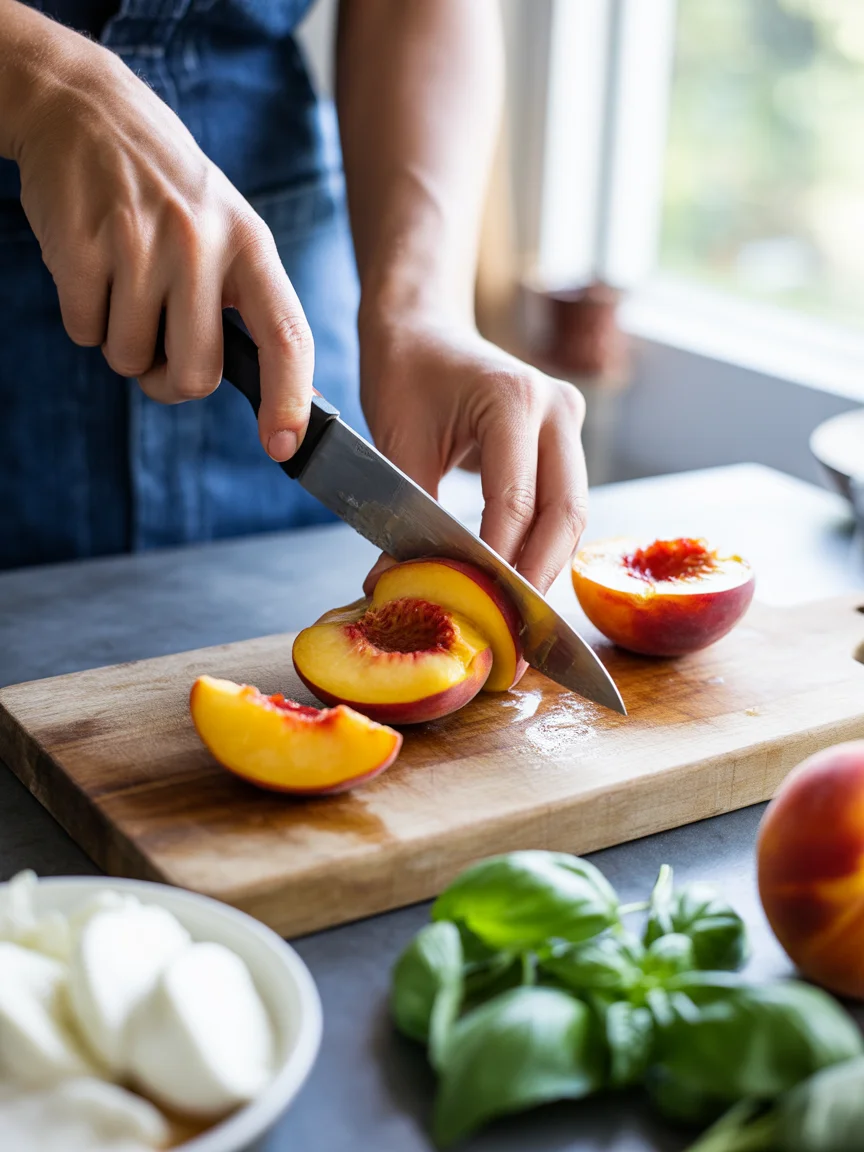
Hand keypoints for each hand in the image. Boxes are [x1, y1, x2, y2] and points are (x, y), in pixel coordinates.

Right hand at [11, 17, 310, 460]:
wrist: (86, 110)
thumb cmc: (169, 192)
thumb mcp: (229, 230)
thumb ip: (249, 306)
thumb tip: (280, 397)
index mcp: (250, 246)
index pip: (285, 336)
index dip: (288, 400)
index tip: (283, 445)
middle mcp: (201, 245)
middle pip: (195, 374)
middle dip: (170, 380)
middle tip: (159, 344)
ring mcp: (140, 245)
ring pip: (130, 360)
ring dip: (122, 344)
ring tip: (125, 284)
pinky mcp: (82, 247)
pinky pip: (84, 333)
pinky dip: (85, 319)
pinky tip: (93, 268)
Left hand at [359, 315, 587, 594]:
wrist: (422, 328)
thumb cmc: (404, 373)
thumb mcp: (397, 443)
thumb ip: (406, 517)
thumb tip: (397, 586)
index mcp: (514, 398)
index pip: (517, 501)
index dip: (500, 562)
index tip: (480, 610)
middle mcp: (556, 407)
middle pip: (565, 513)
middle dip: (538, 577)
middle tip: (513, 632)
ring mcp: (568, 422)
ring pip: (571, 514)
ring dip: (545, 567)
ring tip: (517, 618)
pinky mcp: (564, 440)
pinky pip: (562, 503)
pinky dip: (542, 545)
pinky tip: (518, 582)